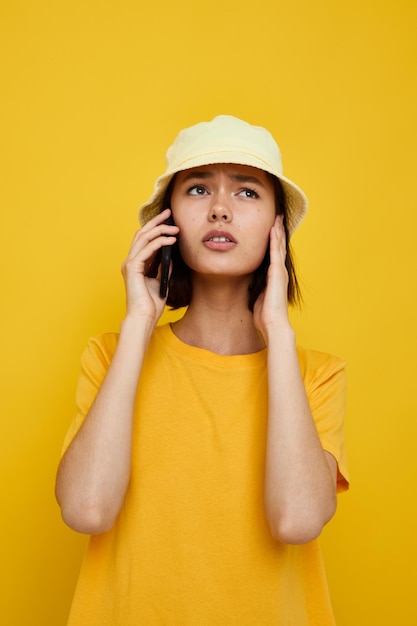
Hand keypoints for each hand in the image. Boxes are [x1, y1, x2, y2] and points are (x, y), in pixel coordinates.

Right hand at [121, 209, 178, 322]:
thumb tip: (170, 258)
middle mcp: (130, 261)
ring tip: (174, 227)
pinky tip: (170, 239)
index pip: (144, 239)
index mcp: (136, 264)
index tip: (168, 219)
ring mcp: (130, 264)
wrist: (144, 318)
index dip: (155, 227)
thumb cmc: (151, 305)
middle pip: (142, 234)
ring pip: (143, 238)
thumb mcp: (161, 282)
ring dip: (159, 229)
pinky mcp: (133, 268)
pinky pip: (147, 249)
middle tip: (169, 212)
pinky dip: (159, 242)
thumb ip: (163, 269)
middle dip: (156, 221)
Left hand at [253, 215, 290, 340]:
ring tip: (277, 217)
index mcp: (274, 277)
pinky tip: (273, 228)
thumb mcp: (256, 297)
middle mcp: (279, 272)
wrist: (273, 323)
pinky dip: (275, 239)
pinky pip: (276, 251)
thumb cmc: (264, 315)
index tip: (270, 229)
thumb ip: (253, 288)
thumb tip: (245, 284)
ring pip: (279, 246)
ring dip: (278, 231)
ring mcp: (279, 271)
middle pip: (279, 247)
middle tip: (277, 217)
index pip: (273, 255)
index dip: (273, 242)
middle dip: (278, 232)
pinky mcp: (277, 272)